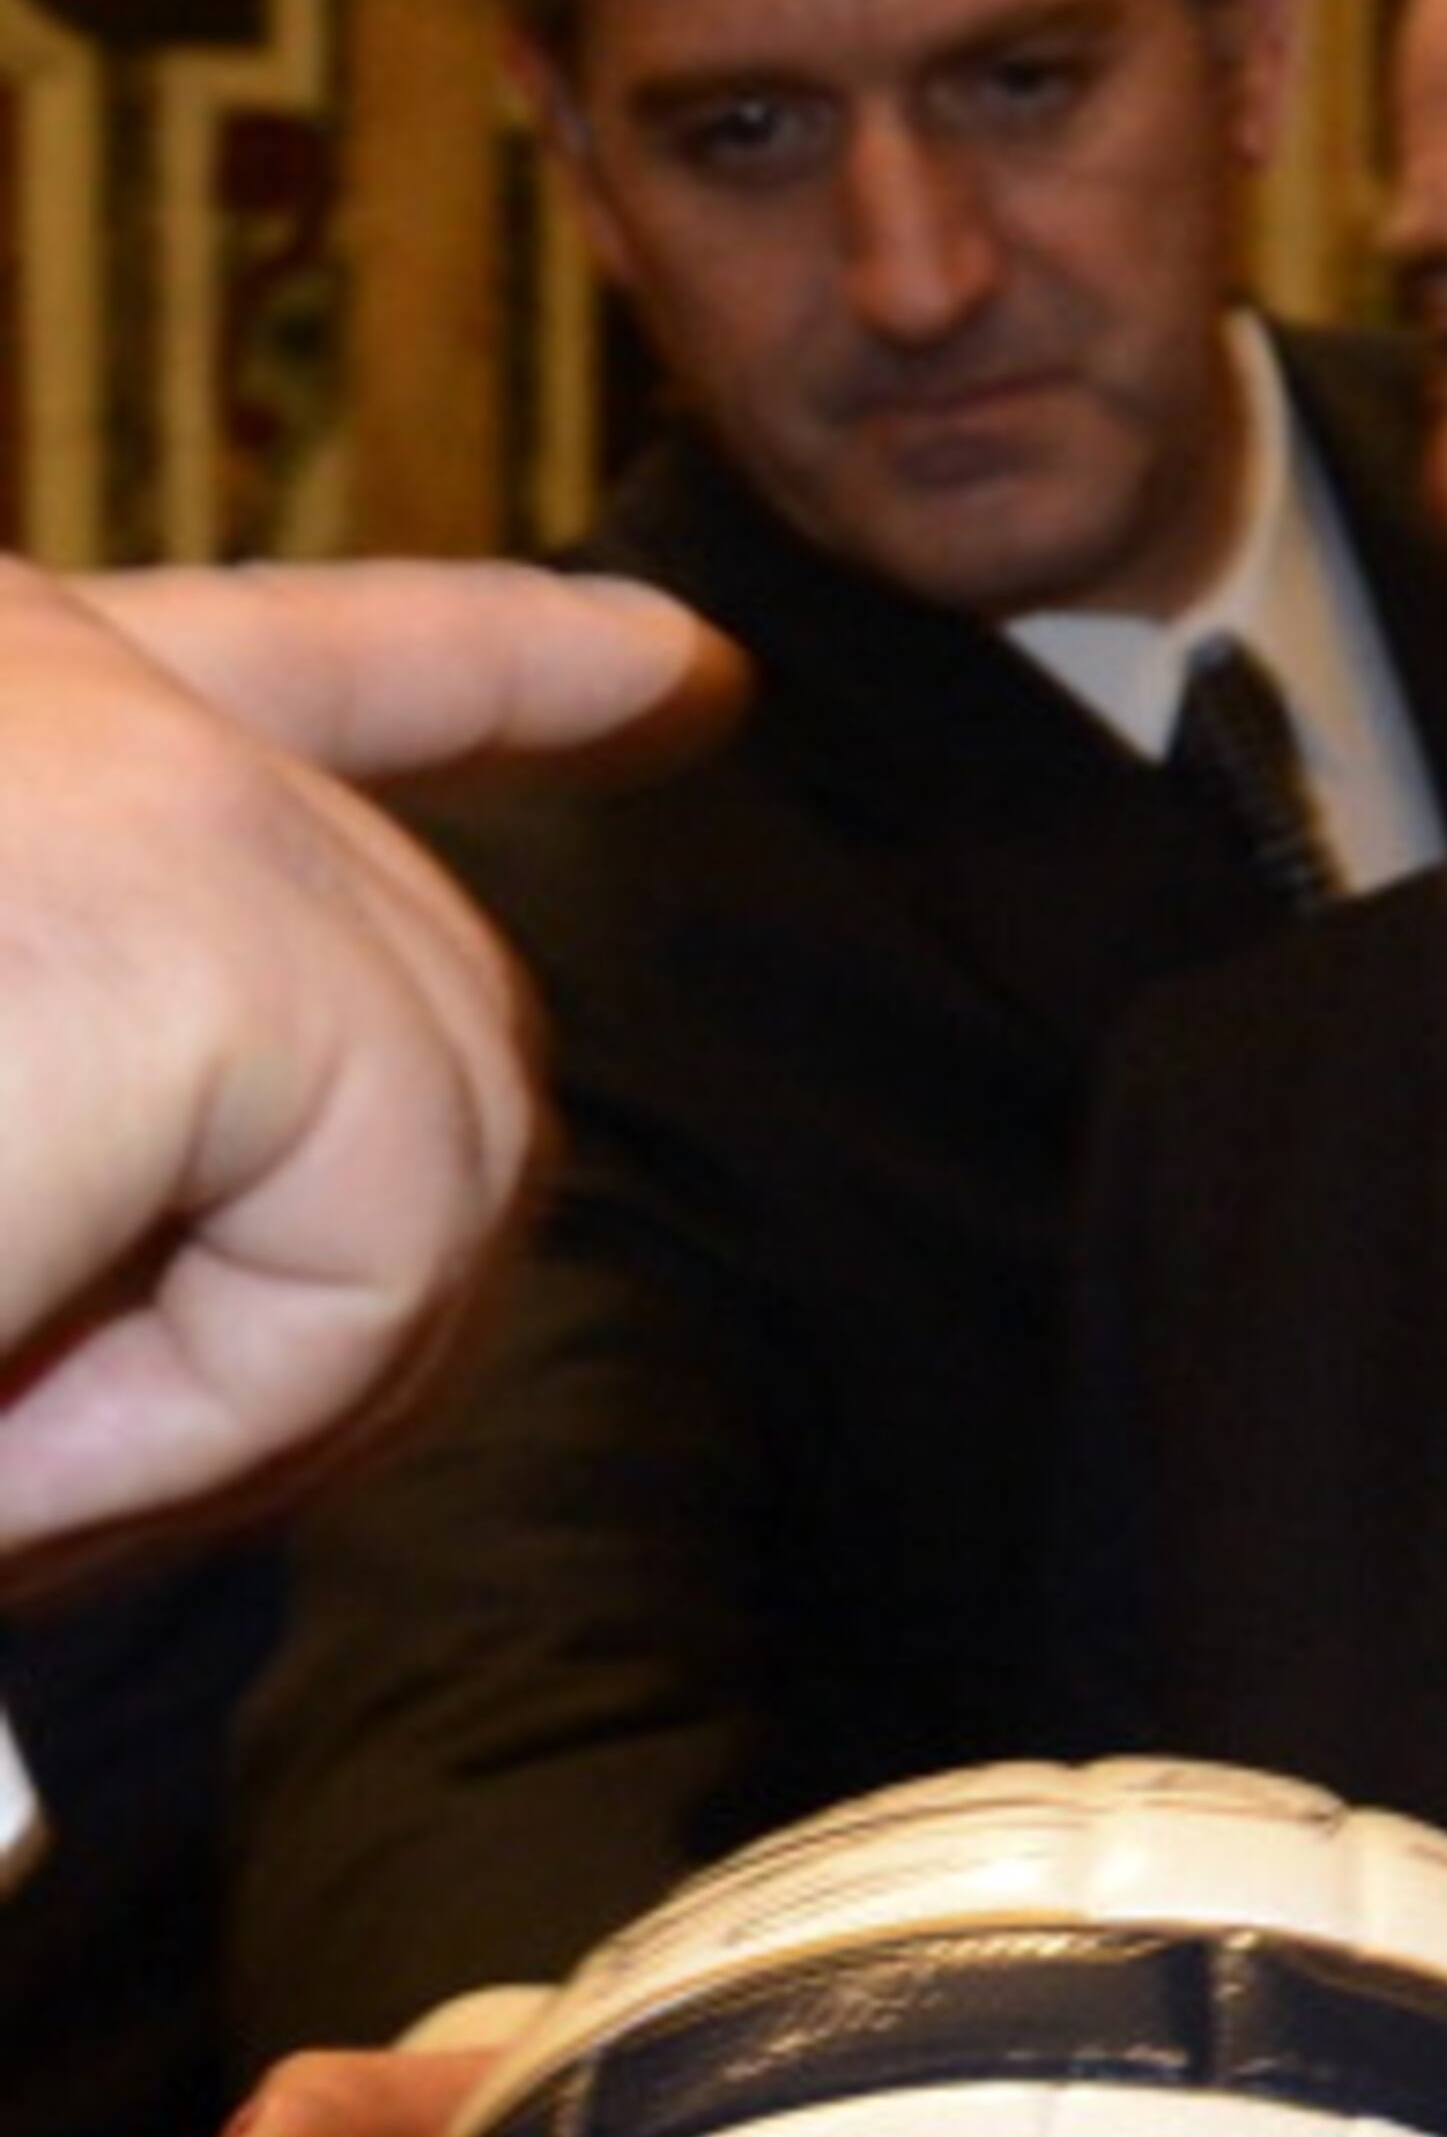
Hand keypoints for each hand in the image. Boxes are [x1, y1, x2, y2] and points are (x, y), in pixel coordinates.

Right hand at [0, 551, 728, 1576]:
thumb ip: (135, 1131)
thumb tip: (363, 1271)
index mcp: (3, 714)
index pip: (312, 662)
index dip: (508, 670)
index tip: (689, 672)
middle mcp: (63, 677)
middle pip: (433, 1005)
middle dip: (336, 1292)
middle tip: (44, 1474)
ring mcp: (145, 768)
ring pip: (439, 1147)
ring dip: (239, 1387)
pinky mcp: (189, 905)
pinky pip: (380, 1241)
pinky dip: (222, 1413)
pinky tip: (10, 1442)